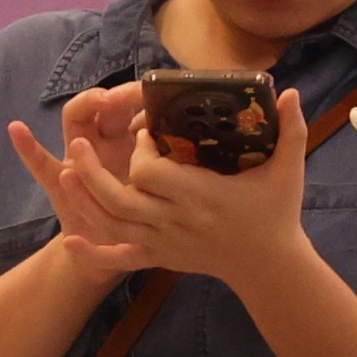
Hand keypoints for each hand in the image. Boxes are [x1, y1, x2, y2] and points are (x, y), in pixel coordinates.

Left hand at [15, 85, 317, 294]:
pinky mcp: (159, 258)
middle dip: (94, 171)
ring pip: (112, 225)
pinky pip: (119, 260)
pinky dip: (93, 255)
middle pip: (120, 198)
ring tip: (65, 173)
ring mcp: (164, 243)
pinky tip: (71, 241)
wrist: (268, 266)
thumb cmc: (276, 213)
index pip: (150, 173)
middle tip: (78, 145)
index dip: (141, 151)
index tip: (145, 133)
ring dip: (84, 201)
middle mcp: (176, 221)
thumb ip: (291, 129)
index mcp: (202, 196)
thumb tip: (290, 91)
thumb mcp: (288, 170)